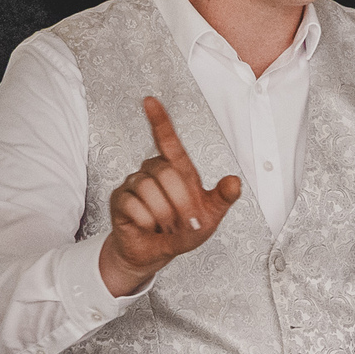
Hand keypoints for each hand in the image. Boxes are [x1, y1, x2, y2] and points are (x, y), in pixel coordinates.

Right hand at [97, 98, 242, 296]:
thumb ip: (223, 199)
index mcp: (177, 168)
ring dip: (164, 216)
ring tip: (166, 227)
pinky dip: (147, 222)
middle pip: (166, 172)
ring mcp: (134, 183)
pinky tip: (148, 227)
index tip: (150, 100)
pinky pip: (134, 206)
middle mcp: (153, 170)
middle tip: (185, 223)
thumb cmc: (182, 231)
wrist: (154, 253)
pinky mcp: (119, 199)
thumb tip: (235, 182)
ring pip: (149, 190)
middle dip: (181, 203)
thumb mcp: (210, 217)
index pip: (167, 139)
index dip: (160, 120)